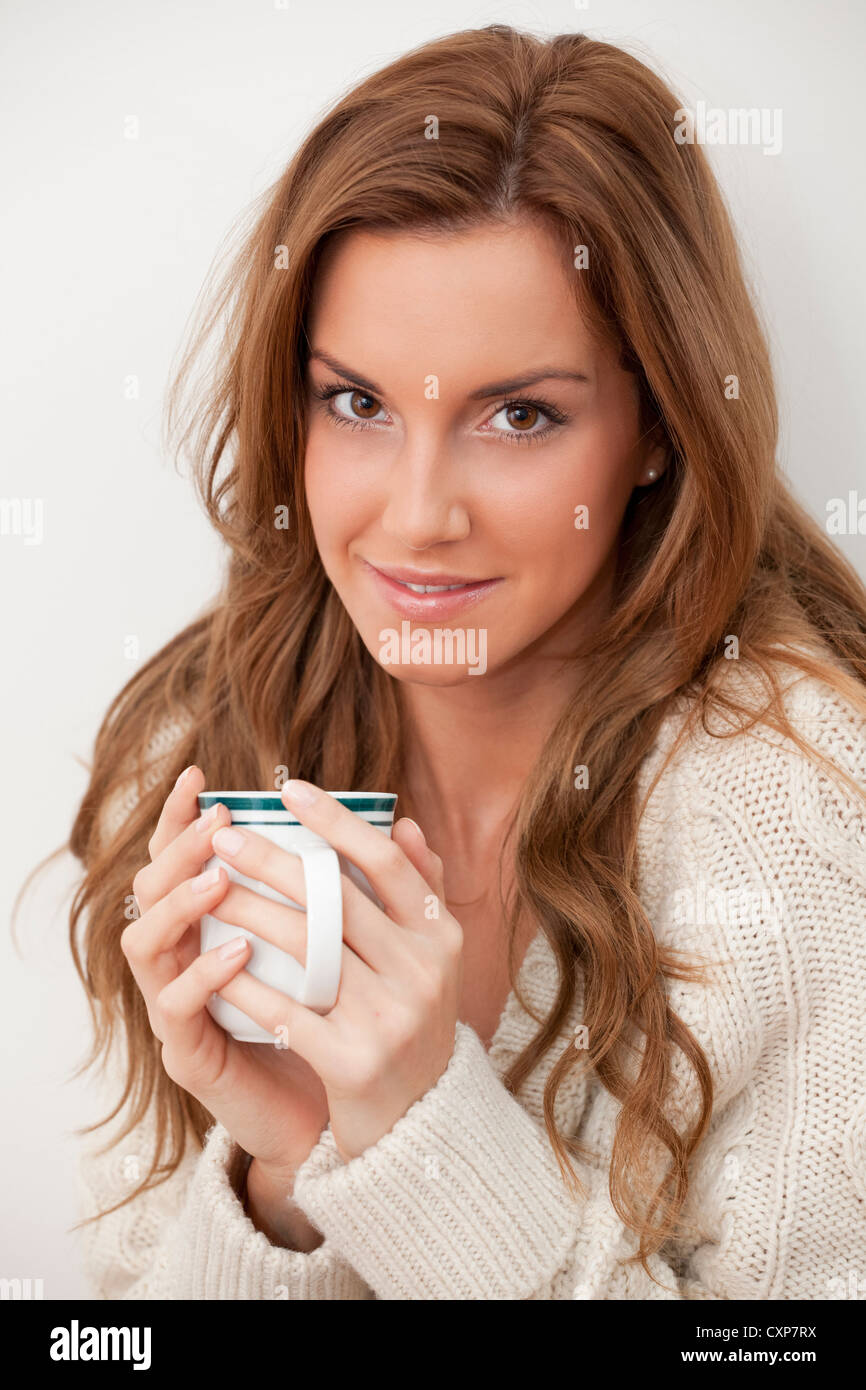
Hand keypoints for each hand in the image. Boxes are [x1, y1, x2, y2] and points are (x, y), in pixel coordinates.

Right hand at [120, 767, 330, 1186]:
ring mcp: (180, 1006)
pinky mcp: (188, 1053)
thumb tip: (404, 824)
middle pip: (152, 889)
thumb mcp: (352, 949)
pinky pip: (177, 1008)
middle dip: (178, 850)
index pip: (182, 858)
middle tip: (215, 823)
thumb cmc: (335, 1021)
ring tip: (219, 880)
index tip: (199, 775)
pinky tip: (237, 951)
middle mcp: (187, 956)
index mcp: (217, 923)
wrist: (330, 1115)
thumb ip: (369, 889)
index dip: (179, 816)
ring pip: (147, 943)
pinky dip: (203, 976)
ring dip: (181, 906)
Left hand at [211, 779, 463, 1161]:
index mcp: (440, 936)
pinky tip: (211, 960)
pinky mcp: (352, 1062)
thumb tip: (406, 823)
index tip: (289, 790)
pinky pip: (285, 1009)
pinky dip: (244, 983)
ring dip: (248, 911)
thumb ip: (423, 890)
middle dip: (273, 861)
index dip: (336, 821)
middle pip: (336, 899)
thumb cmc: (412, 1022)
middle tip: (224, 835)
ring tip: (206, 891)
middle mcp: (422, 971)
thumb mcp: (435, 957)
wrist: (418, 1123)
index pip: (386, 862)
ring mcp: (389, 1018)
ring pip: (305, 947)